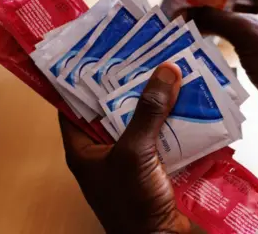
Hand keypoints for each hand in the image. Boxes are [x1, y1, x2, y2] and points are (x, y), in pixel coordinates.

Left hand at [59, 63, 189, 233]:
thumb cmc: (133, 203)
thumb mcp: (135, 152)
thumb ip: (148, 112)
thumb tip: (166, 71)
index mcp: (83, 146)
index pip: (73, 104)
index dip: (83, 78)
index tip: (101, 54)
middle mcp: (102, 150)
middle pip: (112, 109)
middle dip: (128, 85)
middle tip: (143, 57)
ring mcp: (128, 158)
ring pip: (138, 120)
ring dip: (153, 102)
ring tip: (166, 73)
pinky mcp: (151, 165)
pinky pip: (158, 135)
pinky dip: (169, 121)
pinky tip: (183, 103)